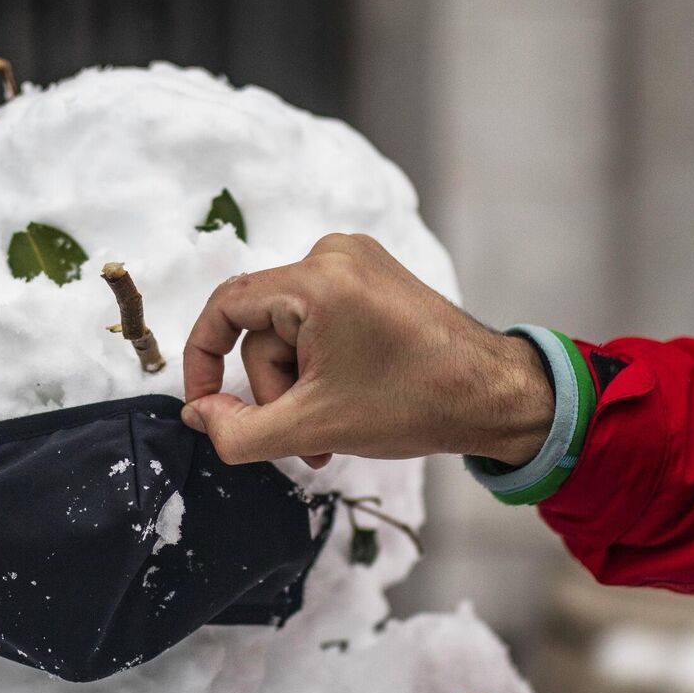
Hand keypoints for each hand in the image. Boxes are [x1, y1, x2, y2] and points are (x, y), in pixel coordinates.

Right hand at [181, 233, 552, 467]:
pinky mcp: (373, 280)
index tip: (204, 407)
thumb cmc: (415, 404)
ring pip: (291, 333)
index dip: (202, 359)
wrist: (496, 396)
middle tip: (306, 436)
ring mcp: (357, 264)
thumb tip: (196, 416)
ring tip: (331, 429)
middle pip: (263, 330)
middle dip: (276, 390)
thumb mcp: (313, 427)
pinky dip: (322, 365)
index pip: (226, 307)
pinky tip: (345, 400)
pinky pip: (319, 323)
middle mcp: (334, 256)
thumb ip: (239, 430)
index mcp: (318, 279)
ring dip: (300, 385)